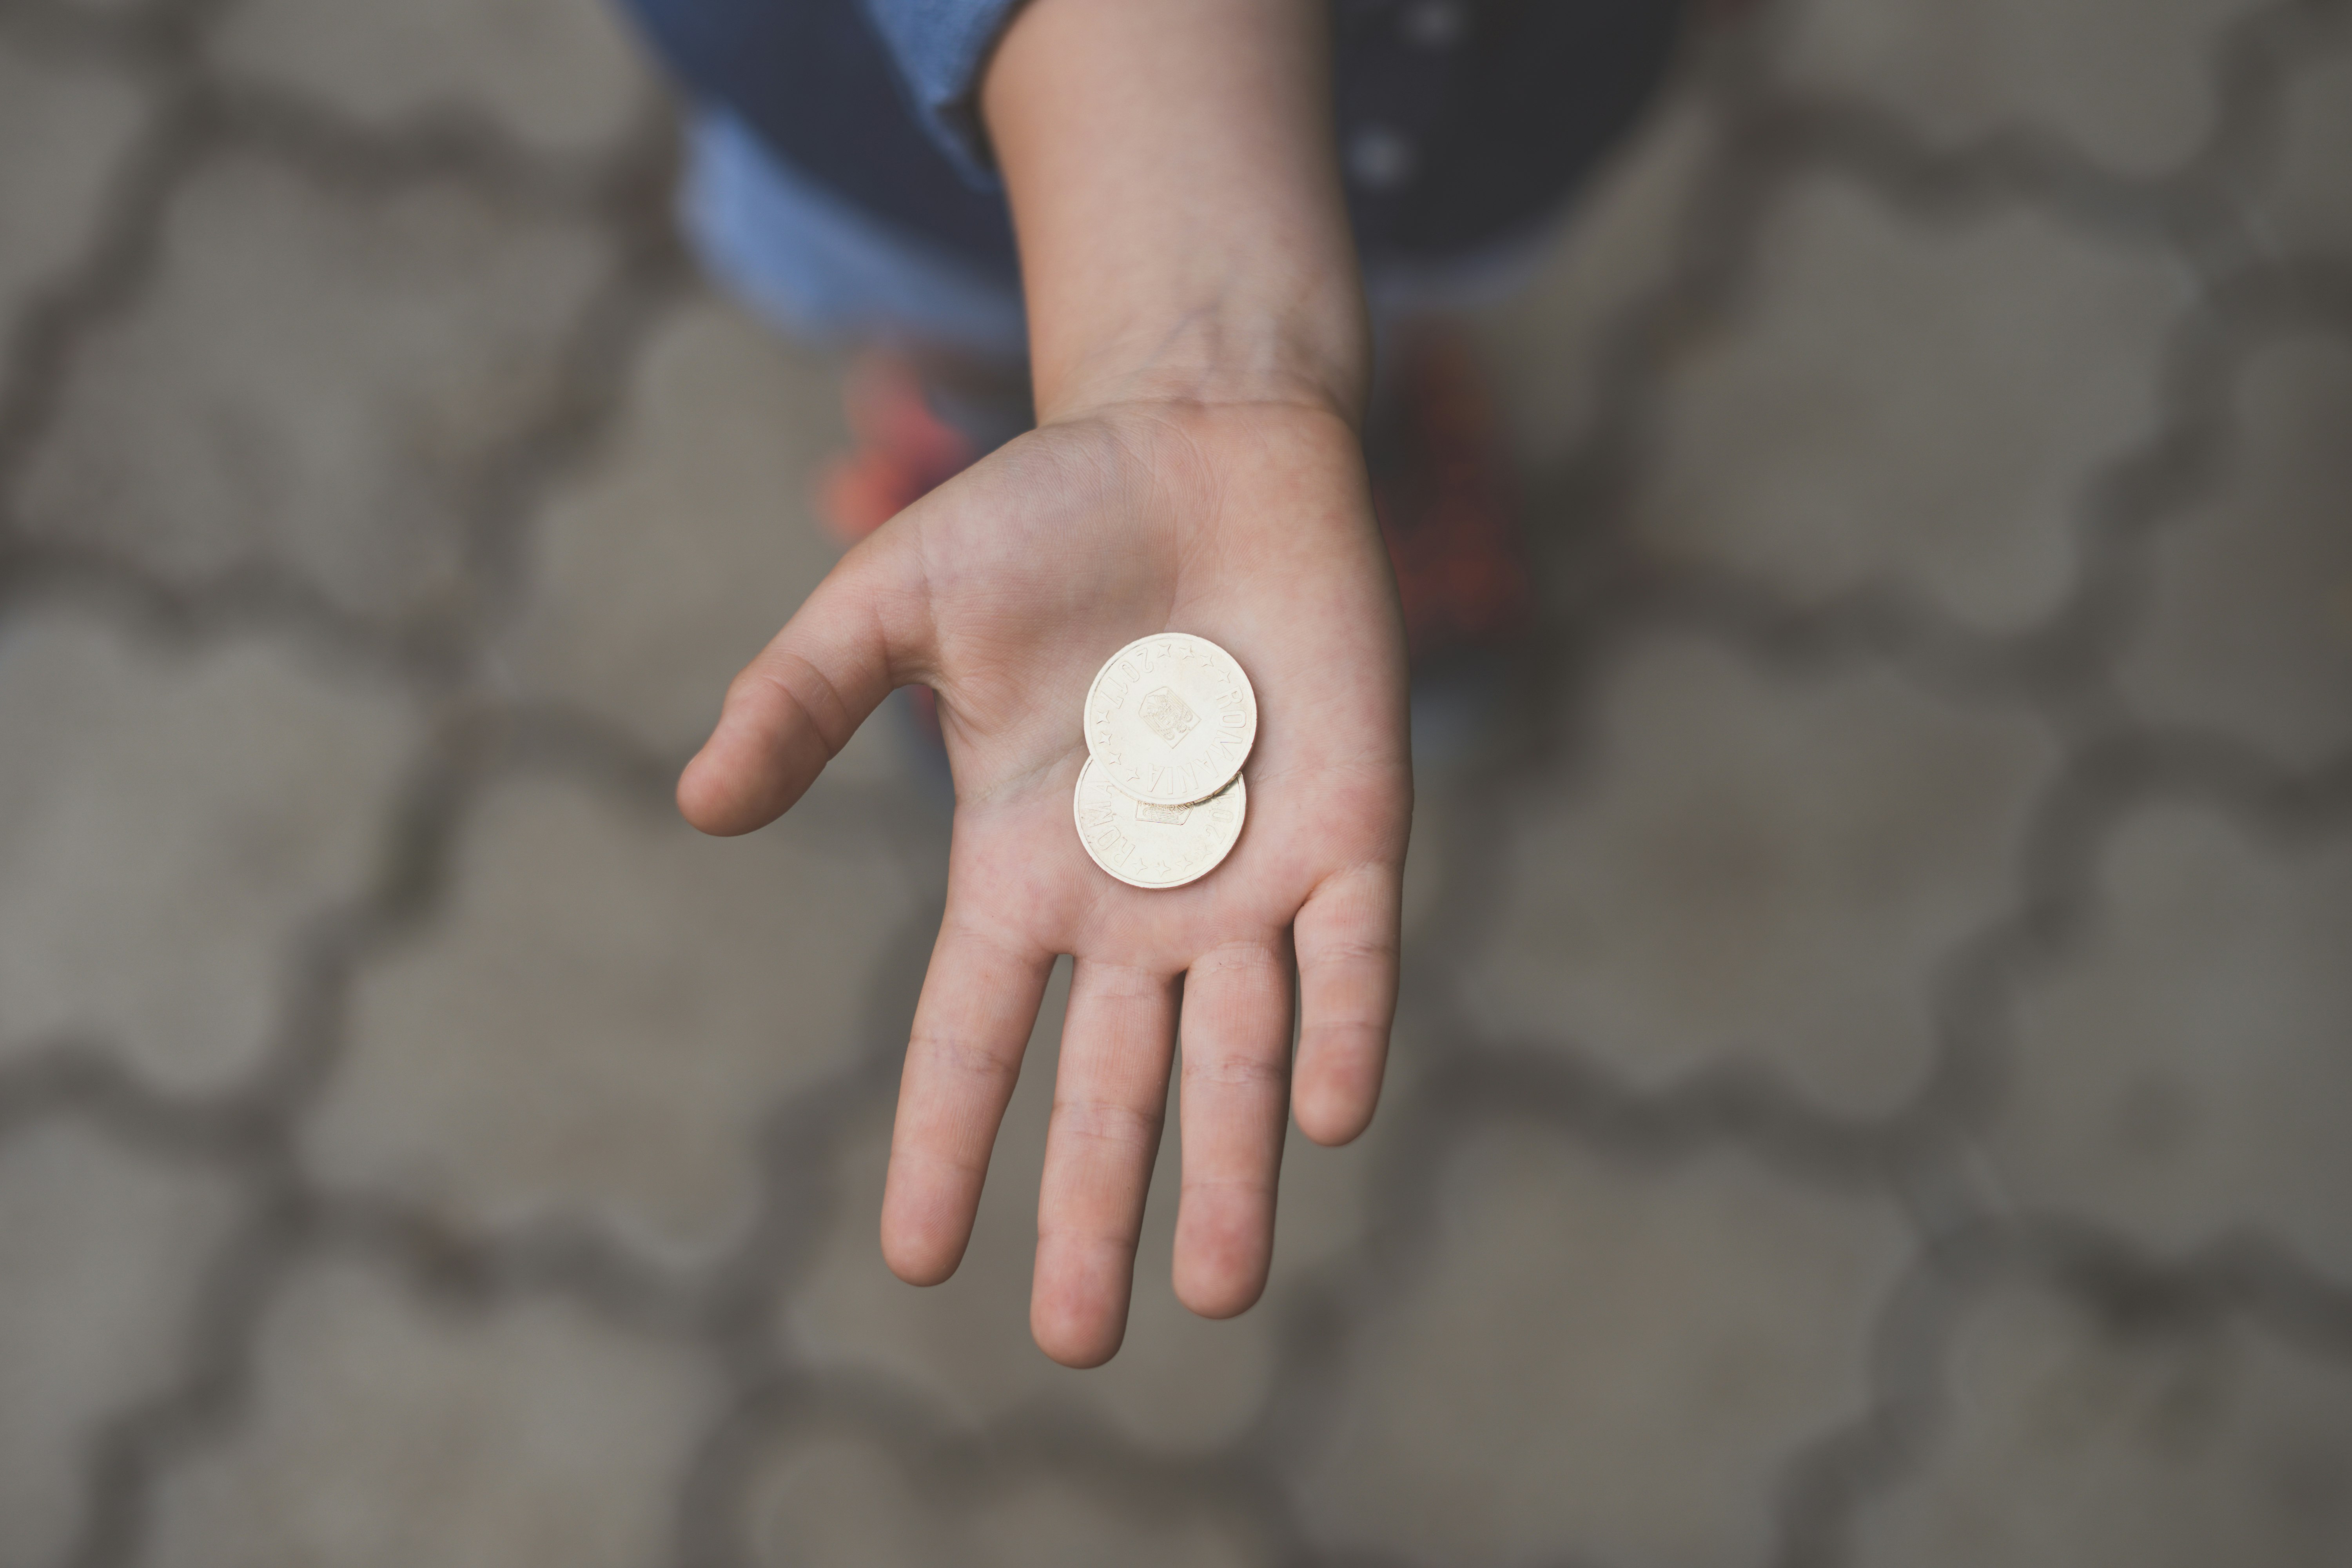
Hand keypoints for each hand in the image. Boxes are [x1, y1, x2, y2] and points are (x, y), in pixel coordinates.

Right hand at [677, 393, 1408, 1364]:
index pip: (974, 1036)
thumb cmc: (1047, 516)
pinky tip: (1329, 1117)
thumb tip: (699, 805)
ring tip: (1217, 1293)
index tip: (914, 1259)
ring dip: (1233, 1169)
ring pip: (1240, 1056)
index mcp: (1023, 869)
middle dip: (1093, 1210)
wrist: (1206, 446)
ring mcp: (1247, 873)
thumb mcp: (898, 601)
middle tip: (1077, 1341)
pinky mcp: (1351, 827)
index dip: (943, 1142)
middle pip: (1110, 1086)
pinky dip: (1344, 1029)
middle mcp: (1134, 902)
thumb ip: (804, 699)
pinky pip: (1350, 956)